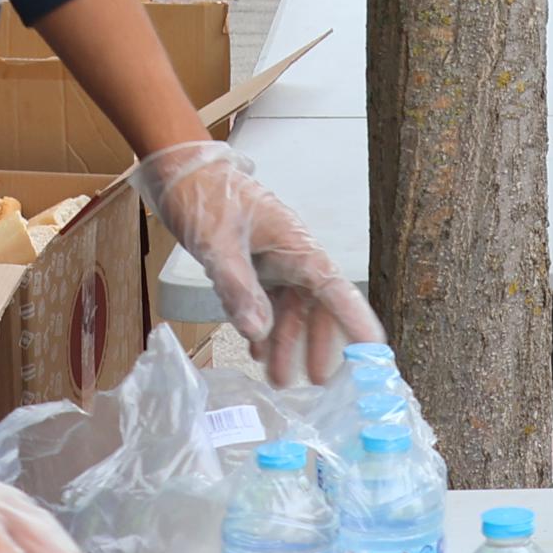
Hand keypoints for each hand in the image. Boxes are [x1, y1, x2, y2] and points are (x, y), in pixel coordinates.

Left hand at [137, 140, 384, 386]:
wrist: (179, 170)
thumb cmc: (204, 195)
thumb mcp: (217, 243)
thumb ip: (238, 287)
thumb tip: (259, 332)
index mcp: (295, 244)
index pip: (334, 287)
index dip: (355, 320)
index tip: (373, 350)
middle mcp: (290, 255)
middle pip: (316, 305)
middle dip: (318, 343)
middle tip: (317, 382)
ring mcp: (272, 261)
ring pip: (289, 309)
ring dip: (286, 343)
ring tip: (280, 379)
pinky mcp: (252, 266)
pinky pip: (266, 303)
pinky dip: (263, 328)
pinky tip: (258, 350)